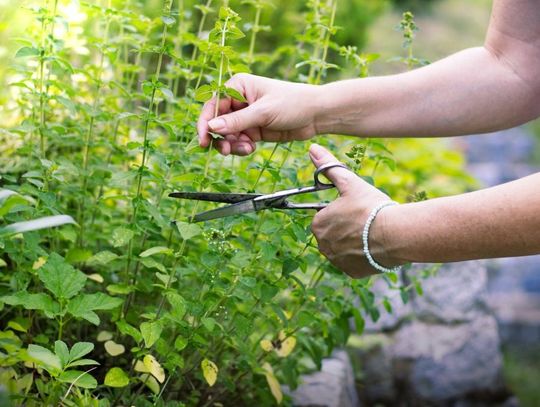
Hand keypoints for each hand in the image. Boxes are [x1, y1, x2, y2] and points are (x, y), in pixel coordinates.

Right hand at [197, 73, 319, 155]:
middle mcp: (239, 100)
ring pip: (227, 135)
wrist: (316, 115)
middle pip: (217, 122)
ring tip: (246, 149)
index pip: (213, 105)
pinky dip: (241, 147)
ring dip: (232, 145)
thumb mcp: (263, 112)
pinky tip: (252, 148)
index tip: (204, 140)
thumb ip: (237, 121)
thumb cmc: (292, 103)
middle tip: (225, 150)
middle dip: (220, 137)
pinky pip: (239, 141)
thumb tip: (211, 127)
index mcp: (238, 85)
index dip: (205, 123)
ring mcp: (245, 116)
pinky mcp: (253, 130)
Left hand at [309, 144, 401, 277]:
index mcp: (318, 224)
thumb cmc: (371, 207)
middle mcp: (322, 246)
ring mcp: (337, 261)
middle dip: (346, 228)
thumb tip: (312, 149)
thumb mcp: (349, 183)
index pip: (326, 216)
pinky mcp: (352, 272)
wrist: (395, 234)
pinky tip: (374, 247)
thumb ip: (329, 167)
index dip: (342, 212)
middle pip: (333, 233)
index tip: (356, 209)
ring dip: (354, 242)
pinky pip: (354, 263)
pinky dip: (363, 256)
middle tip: (365, 221)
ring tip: (371, 233)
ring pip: (343, 248)